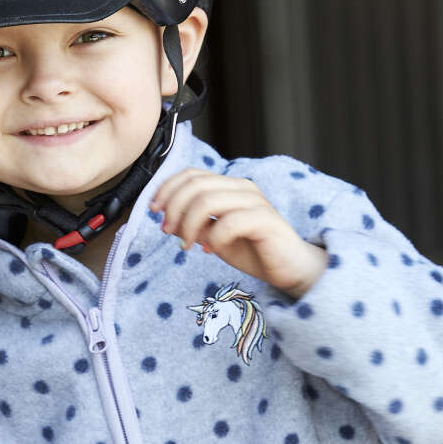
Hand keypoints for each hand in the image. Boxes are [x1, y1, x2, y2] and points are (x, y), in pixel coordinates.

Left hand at [151, 169, 326, 296]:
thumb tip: (168, 219)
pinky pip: (229, 222)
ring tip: (187, 245)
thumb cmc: (252, 251)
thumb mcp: (214, 237)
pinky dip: (213, 237)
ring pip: (208, 200)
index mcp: (229, 186)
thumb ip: (195, 224)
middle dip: (174, 208)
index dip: (167, 189)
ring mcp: (255, 201)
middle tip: (167, 231)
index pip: (192, 174)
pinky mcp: (265, 220)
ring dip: (189, 224)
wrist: (289, 269)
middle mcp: (242, 188)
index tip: (153, 210)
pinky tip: (210, 250)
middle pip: (195, 185)